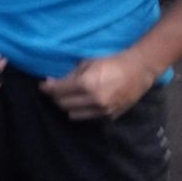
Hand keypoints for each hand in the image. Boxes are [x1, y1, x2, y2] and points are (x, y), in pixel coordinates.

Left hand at [39, 50, 158, 119]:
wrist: (139, 70)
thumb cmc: (111, 63)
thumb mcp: (87, 64)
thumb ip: (69, 76)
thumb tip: (51, 82)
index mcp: (86, 85)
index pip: (58, 91)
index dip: (46, 89)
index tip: (42, 86)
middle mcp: (94, 100)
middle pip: (63, 105)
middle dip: (56, 97)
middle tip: (55, 90)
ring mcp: (103, 111)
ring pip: (73, 115)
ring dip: (67, 106)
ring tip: (68, 97)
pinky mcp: (110, 117)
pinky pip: (88, 117)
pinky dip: (82, 111)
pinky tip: (83, 102)